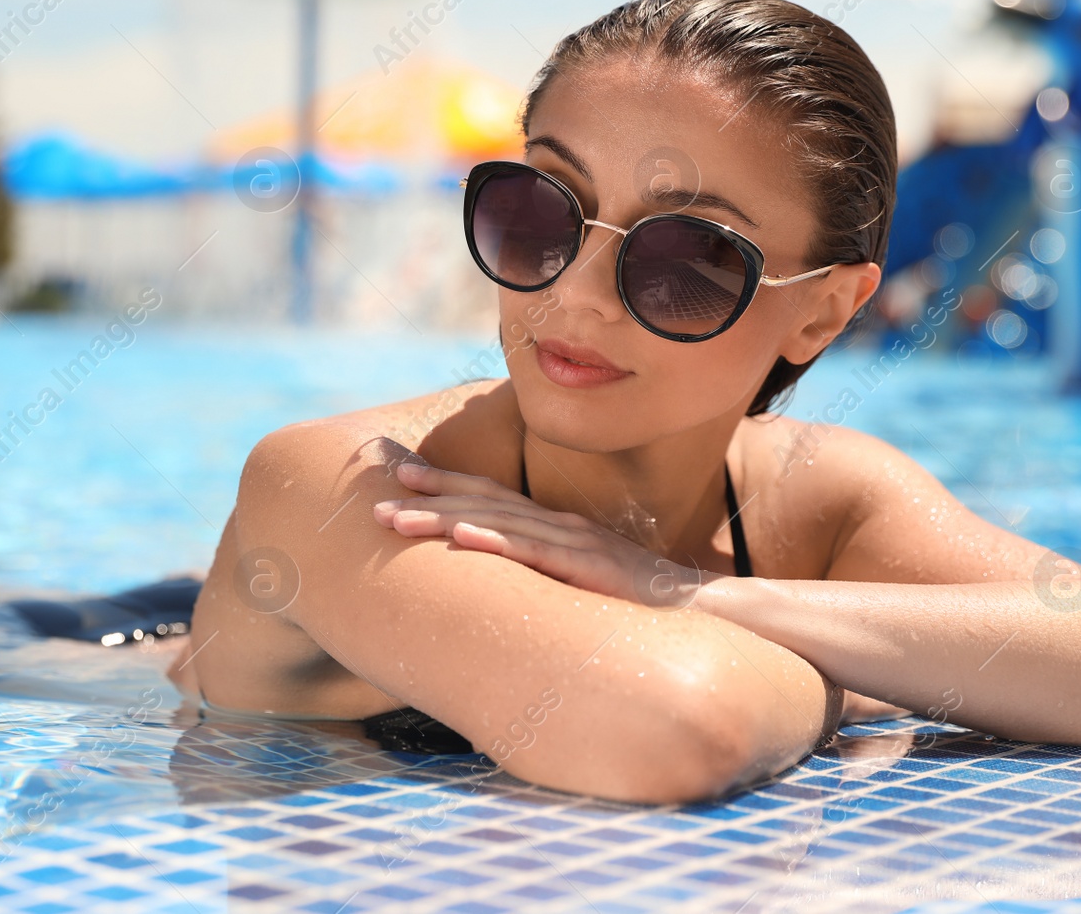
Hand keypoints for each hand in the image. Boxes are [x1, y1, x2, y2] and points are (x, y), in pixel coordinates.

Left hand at [373, 461, 702, 608]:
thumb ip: (546, 581)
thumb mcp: (582, 586)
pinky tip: (461, 537)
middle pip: (483, 499)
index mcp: (556, 526)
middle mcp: (560, 525)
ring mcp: (574, 542)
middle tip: (378, 488)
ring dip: (441, 517)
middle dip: (428, 491)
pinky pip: (534, 552)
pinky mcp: (589, 567)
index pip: (491, 495)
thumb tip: (503, 595)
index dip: (444, 482)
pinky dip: (495, 541)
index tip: (399, 472)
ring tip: (397, 516)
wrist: (702, 608)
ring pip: (496, 522)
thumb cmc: (639, 603)